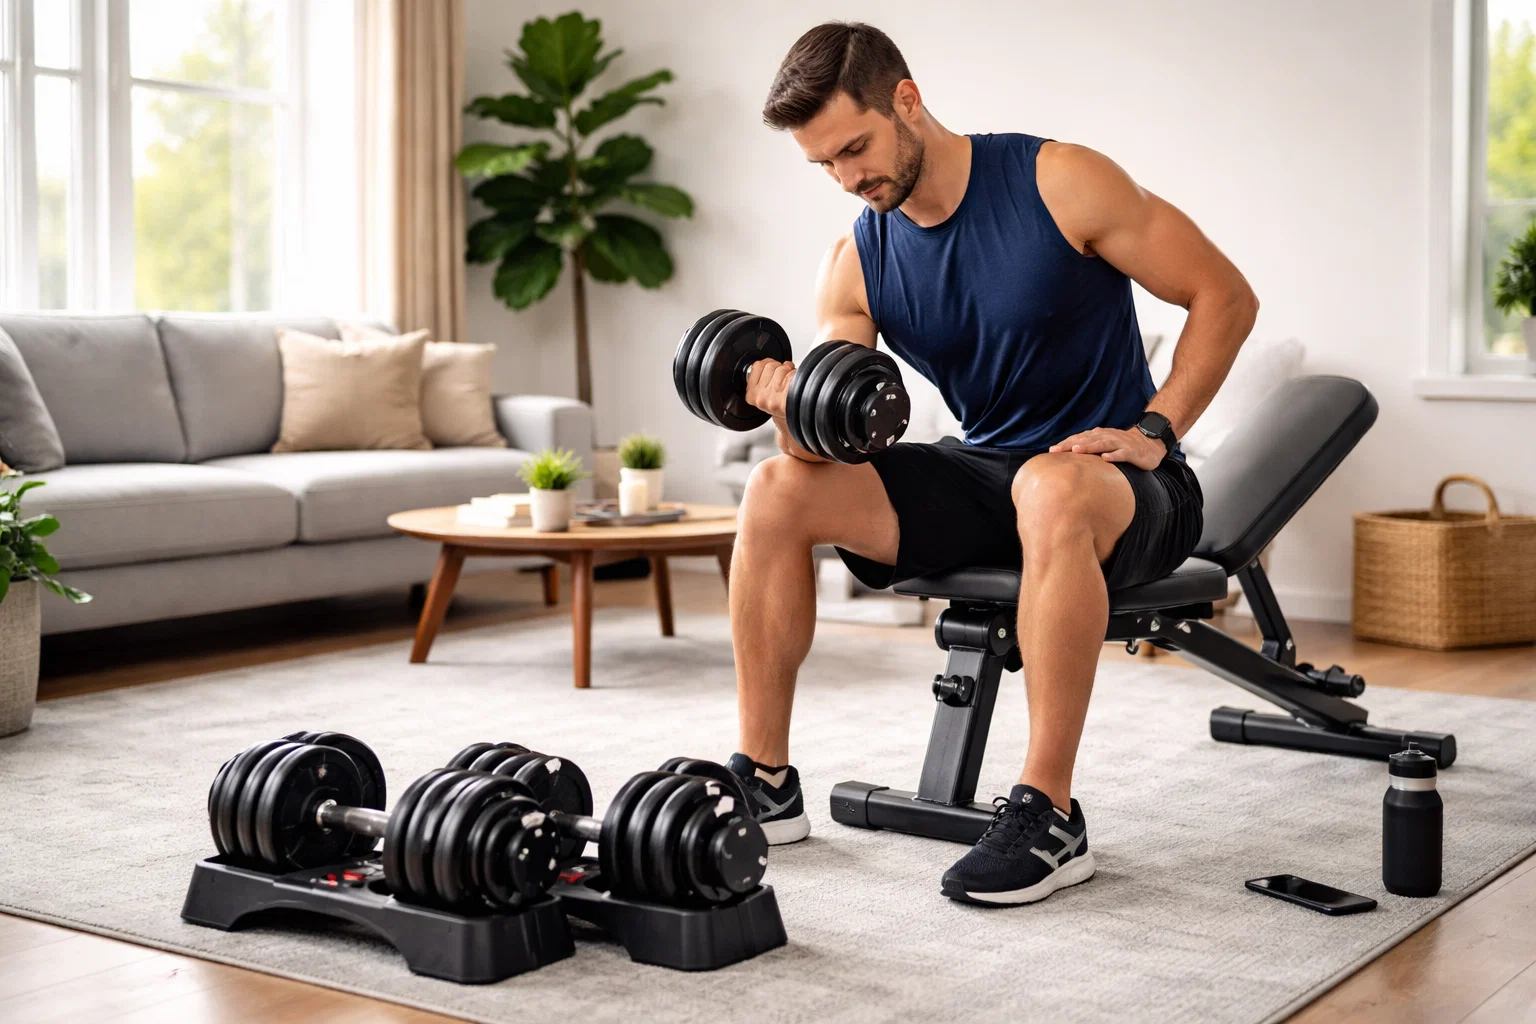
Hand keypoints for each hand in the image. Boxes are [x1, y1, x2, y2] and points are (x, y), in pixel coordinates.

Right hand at [744, 358, 794, 419]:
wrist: (791, 420)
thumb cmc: (779, 404)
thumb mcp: (763, 391)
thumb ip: (763, 374)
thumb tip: (779, 362)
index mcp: (752, 394)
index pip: (758, 365)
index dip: (768, 365)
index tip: (771, 373)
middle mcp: (761, 397)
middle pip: (771, 365)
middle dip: (779, 369)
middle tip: (781, 381)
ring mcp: (774, 397)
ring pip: (782, 368)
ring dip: (788, 373)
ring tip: (788, 385)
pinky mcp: (787, 397)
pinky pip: (792, 375)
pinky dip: (796, 377)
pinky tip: (794, 387)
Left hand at [1049, 426, 1165, 470]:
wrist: (1149, 443)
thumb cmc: (1122, 446)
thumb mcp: (1104, 445)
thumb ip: (1089, 449)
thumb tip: (1067, 459)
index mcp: (1099, 436)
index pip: (1080, 438)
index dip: (1066, 443)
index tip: (1051, 451)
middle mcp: (1107, 437)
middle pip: (1087, 440)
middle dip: (1071, 445)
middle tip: (1057, 451)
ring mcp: (1120, 443)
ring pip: (1103, 444)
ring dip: (1089, 447)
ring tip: (1077, 450)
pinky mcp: (1132, 452)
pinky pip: (1122, 453)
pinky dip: (1114, 455)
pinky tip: (1106, 459)